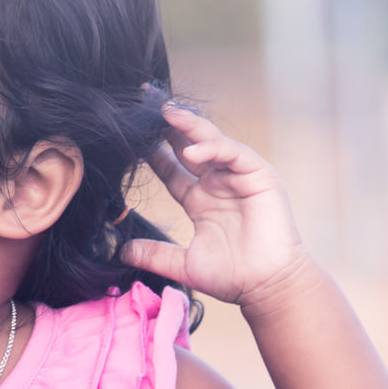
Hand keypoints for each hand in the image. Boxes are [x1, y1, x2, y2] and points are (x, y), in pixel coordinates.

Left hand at [120, 104, 310, 309]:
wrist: (267, 288)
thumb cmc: (233, 277)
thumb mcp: (182, 264)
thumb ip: (153, 254)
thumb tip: (120, 251)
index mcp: (201, 200)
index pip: (171, 168)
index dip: (152, 151)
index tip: (128, 134)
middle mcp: (218, 184)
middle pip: (189, 144)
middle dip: (168, 124)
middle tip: (144, 100)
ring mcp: (239, 178)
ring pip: (211, 142)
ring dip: (188, 126)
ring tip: (165, 112)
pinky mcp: (260, 177)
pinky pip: (234, 153)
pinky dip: (213, 149)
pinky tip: (192, 151)